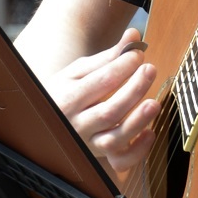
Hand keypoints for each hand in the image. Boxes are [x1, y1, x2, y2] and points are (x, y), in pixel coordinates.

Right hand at [44, 27, 159, 173]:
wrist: (42, 122)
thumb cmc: (64, 91)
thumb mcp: (78, 71)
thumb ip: (108, 56)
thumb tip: (134, 36)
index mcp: (68, 98)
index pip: (102, 82)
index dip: (124, 66)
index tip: (138, 53)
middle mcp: (76, 125)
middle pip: (110, 111)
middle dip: (134, 89)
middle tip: (150, 69)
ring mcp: (88, 144)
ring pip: (115, 138)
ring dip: (138, 121)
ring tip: (155, 103)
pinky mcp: (99, 157)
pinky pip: (120, 161)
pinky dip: (137, 151)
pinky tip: (150, 132)